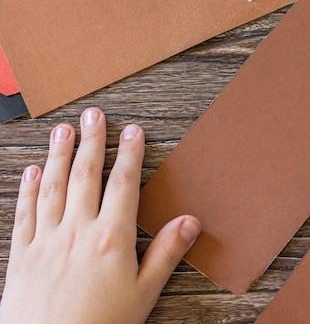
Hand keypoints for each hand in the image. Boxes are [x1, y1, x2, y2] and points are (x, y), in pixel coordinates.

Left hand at [0, 108, 200, 323]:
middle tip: (93, 115)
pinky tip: (32, 171)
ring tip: (62, 130)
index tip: (132, 131)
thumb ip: (166, 253)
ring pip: (52, 186)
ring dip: (58, 154)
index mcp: (110, 239)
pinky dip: (28, 188)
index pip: (123, 184)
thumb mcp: (144, 293)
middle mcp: (77, 231)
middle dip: (91, 141)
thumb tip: (189, 222)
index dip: (129, 154)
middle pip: (85, 175)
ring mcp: (46, 240)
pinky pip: (26, 212)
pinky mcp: (22, 255)